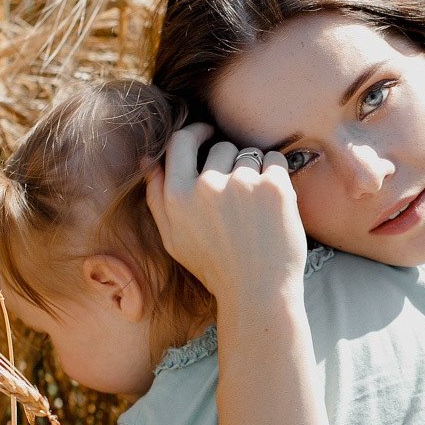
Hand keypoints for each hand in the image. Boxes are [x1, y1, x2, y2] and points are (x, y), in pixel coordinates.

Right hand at [146, 125, 306, 316]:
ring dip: (255, 169)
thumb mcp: (173, 238)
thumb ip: (157, 197)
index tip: (208, 134)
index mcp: (177, 196)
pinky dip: (277, 175)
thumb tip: (147, 160)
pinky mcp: (274, 187)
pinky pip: (276, 160)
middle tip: (240, 195)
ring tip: (257, 204)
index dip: (196, 132)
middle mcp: (206, 186)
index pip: (181, 142)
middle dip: (231, 162)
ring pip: (249, 152)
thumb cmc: (215, 268)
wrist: (259, 292)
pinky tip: (274, 203)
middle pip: (221, 146)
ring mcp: (242, 184)